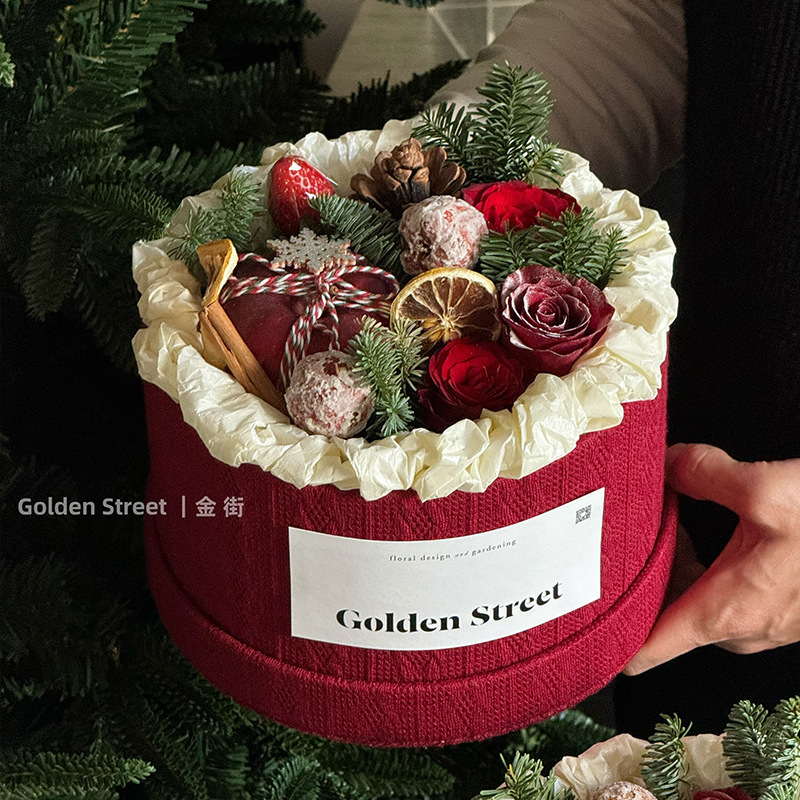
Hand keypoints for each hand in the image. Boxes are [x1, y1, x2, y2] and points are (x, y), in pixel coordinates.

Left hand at [623, 443, 799, 674]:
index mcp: (722, 614)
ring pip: (687, 597)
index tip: (574, 615)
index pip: (643, 652)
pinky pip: (716, 589)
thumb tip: (664, 460)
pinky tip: (697, 522)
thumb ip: (701, 471)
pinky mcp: (771, 606)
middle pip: (658, 613)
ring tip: (659, 518)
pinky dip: (699, 560)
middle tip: (618, 532)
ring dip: (670, 562)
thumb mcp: (767, 490)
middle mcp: (734, 628)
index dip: (605, 639)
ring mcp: (755, 621)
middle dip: (637, 574)